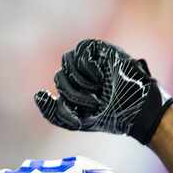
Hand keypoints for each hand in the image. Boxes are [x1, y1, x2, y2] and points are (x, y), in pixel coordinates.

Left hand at [34, 39, 172, 143]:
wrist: (135, 110)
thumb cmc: (109, 117)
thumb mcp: (75, 122)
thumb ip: (52, 113)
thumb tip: (36, 94)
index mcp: (72, 89)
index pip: (55, 89)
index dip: (64, 102)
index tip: (81, 112)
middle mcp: (78, 74)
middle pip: (59, 76)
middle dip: (74, 94)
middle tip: (93, 102)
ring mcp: (89, 60)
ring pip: (67, 61)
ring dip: (81, 81)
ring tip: (97, 89)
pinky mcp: (100, 49)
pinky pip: (81, 52)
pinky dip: (89, 68)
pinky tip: (102, 76)